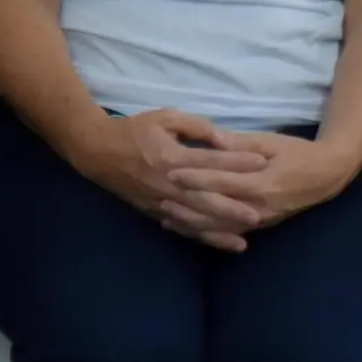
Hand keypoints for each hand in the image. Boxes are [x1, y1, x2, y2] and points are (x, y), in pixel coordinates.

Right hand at [74, 107, 268, 237]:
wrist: (98, 151)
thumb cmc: (135, 130)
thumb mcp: (166, 117)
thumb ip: (196, 126)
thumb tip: (223, 139)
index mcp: (173, 157)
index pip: (212, 161)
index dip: (238, 161)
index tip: (263, 163)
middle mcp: (168, 184)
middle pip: (205, 198)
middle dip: (232, 208)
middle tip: (259, 214)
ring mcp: (161, 201)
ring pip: (194, 220)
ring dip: (217, 232)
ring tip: (243, 243)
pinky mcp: (154, 211)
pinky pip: (180, 228)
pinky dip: (199, 237)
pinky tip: (215, 244)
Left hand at [164, 130, 361, 241]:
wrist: (326, 176)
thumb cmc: (298, 153)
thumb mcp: (270, 142)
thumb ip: (240, 144)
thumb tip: (212, 140)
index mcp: (261, 182)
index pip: (221, 180)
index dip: (195, 176)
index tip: (171, 171)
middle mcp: (259, 206)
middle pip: (215, 209)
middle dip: (186, 204)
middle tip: (159, 196)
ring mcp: (259, 220)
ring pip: (219, 226)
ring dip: (192, 222)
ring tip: (166, 215)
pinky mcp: (260, 226)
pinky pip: (228, 232)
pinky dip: (205, 231)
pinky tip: (187, 227)